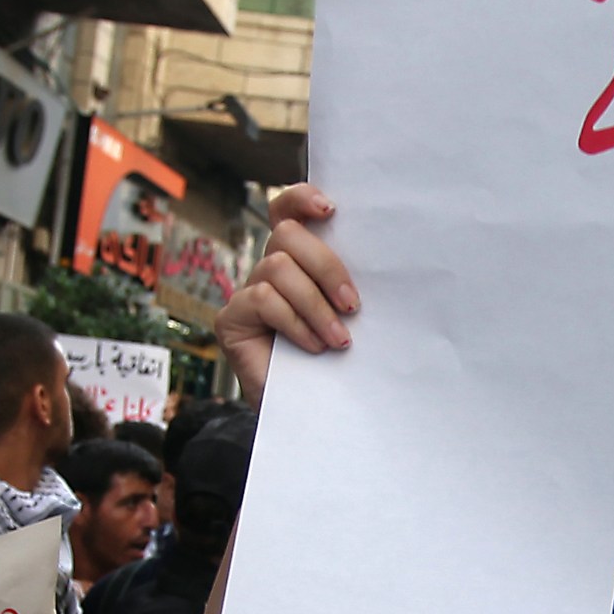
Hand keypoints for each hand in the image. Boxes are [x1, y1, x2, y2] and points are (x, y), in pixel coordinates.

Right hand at [218, 184, 356, 405]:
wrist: (311, 415)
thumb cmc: (337, 365)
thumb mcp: (348, 318)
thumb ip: (348, 287)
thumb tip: (383, 260)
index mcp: (299, 260)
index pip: (288, 210)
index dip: (302, 198)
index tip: (331, 210)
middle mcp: (270, 269)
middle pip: (288, 235)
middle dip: (326, 266)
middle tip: (353, 306)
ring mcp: (248, 293)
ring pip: (277, 268)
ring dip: (314, 304)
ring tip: (339, 339)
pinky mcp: (231, 319)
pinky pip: (263, 300)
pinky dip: (295, 322)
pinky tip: (314, 347)